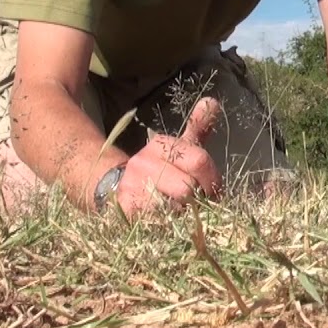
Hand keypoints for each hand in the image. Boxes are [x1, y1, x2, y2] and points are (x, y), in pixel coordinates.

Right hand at [113, 97, 223, 216]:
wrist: (115, 191)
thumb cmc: (159, 170)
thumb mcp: (179, 148)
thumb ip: (198, 127)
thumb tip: (213, 101)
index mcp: (161, 144)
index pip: (199, 160)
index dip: (212, 180)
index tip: (210, 189)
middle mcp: (143, 162)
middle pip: (188, 188)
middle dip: (198, 200)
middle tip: (195, 204)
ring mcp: (131, 187)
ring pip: (174, 208)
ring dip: (182, 215)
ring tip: (177, 212)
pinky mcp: (125, 211)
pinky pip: (160, 223)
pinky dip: (168, 226)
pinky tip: (164, 221)